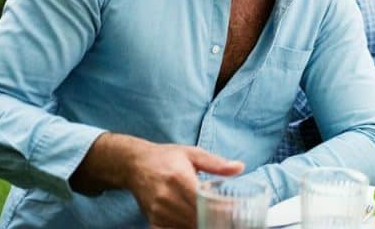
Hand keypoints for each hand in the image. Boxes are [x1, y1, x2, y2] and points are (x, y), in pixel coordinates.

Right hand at [128, 144, 244, 228]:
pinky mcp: (153, 220)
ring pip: (186, 227)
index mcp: (179, 178)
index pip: (203, 202)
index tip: (234, 210)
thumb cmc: (165, 157)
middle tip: (227, 219)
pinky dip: (186, 228)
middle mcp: (167, 197)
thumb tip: (240, 167)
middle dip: (213, 220)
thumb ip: (216, 163)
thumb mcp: (192, 153)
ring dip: (201, 225)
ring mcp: (158, 211)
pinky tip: (195, 222)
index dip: (220, 209)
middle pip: (196, 218)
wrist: (134, 165)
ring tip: (212, 220)